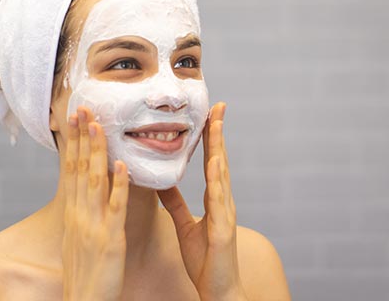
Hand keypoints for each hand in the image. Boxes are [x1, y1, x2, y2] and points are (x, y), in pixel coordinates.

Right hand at [62, 107, 128, 300]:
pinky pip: (115, 207)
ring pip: (95, 181)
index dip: (72, 143)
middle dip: (80, 138)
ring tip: (99, 125)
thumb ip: (83, 210)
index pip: (71, 170)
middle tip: (82, 109)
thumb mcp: (80, 235)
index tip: (74, 118)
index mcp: (74, 212)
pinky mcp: (110, 238)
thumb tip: (83, 189)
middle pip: (78, 169)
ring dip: (96, 152)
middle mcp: (80, 214)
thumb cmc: (86, 269)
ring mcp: (94, 224)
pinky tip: (123, 165)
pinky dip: (118, 185)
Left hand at [158, 102, 248, 300]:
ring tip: (216, 123)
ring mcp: (225, 213)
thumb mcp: (185, 225)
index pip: (210, 162)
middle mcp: (223, 201)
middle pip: (219, 160)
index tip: (208, 115)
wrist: (217, 289)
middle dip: (218, 132)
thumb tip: (163, 182)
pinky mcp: (223, 228)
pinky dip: (218, 179)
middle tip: (218, 106)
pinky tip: (215, 162)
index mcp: (213, 199)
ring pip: (221, 174)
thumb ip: (176, 203)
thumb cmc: (205, 259)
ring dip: (219, 147)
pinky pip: (219, 200)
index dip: (209, 138)